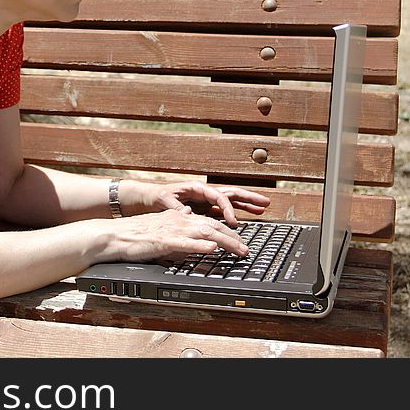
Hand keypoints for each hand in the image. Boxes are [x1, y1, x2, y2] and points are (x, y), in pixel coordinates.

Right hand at [100, 207, 250, 262]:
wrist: (112, 236)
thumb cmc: (133, 236)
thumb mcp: (160, 231)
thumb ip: (177, 230)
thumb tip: (190, 230)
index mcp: (178, 217)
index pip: (208, 222)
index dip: (227, 231)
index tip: (240, 241)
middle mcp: (178, 220)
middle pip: (212, 226)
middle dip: (233, 237)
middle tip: (247, 249)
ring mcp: (171, 229)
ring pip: (204, 232)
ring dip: (225, 241)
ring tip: (240, 250)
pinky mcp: (163, 240)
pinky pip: (185, 242)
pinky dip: (201, 244)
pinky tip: (212, 248)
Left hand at [123, 180, 269, 226]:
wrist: (143, 199)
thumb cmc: (152, 197)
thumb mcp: (162, 200)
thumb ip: (175, 206)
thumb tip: (187, 213)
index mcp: (196, 188)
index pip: (218, 196)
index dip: (228, 208)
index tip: (233, 221)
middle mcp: (202, 193)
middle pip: (230, 194)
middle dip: (248, 198)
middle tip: (265, 202)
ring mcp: (204, 201)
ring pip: (229, 202)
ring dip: (245, 205)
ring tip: (262, 208)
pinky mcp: (202, 210)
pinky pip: (221, 212)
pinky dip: (233, 214)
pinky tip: (243, 219)